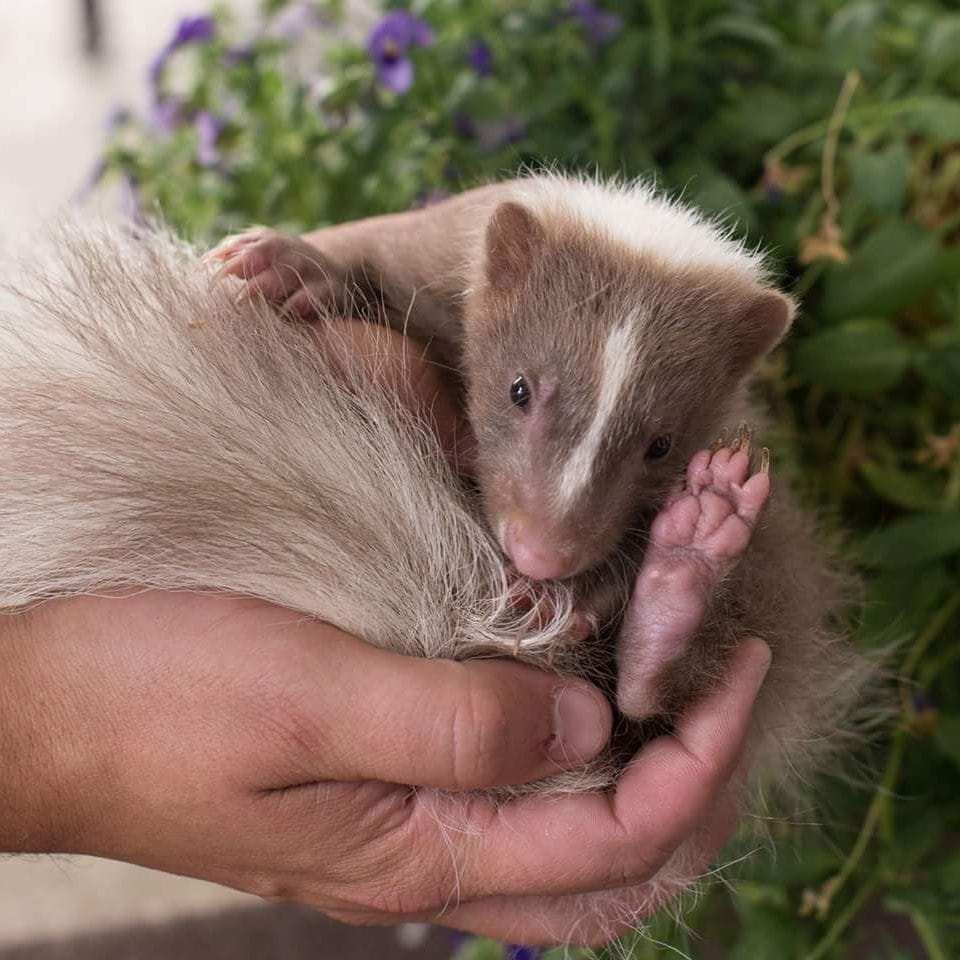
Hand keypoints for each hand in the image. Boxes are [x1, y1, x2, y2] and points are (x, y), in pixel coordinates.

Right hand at [0, 591, 768, 945]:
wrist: (47, 712)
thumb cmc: (160, 698)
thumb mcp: (310, 699)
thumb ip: (454, 722)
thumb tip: (587, 728)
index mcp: (423, 852)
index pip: (616, 837)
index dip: (698, 756)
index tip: (740, 664)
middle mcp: (430, 850)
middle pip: (612, 853)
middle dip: (695, 769)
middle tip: (732, 671)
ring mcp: (405, 815)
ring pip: (567, 818)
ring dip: (640, 752)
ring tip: (678, 669)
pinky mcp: (379, 770)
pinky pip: (510, 774)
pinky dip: (570, 732)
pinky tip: (579, 673)